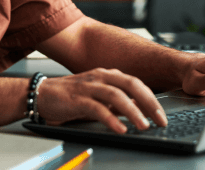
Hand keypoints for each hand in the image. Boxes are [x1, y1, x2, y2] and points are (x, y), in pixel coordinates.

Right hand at [36, 68, 167, 133]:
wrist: (43, 94)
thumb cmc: (71, 96)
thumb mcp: (98, 96)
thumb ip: (116, 101)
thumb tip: (138, 110)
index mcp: (107, 75)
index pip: (135, 83)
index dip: (151, 98)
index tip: (162, 115)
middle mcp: (100, 77)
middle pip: (130, 84)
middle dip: (148, 102)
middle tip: (160, 120)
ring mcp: (88, 86)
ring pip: (116, 95)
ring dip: (132, 111)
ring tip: (143, 126)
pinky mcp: (77, 98)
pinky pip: (97, 108)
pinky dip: (111, 119)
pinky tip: (119, 129)